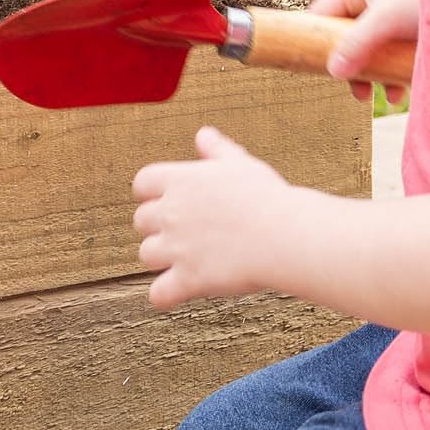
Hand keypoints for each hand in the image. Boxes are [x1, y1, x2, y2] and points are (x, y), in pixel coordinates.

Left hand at [132, 125, 306, 308]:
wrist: (288, 236)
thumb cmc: (269, 199)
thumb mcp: (241, 165)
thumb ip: (217, 150)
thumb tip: (203, 133)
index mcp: (179, 180)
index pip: (142, 184)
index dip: (152, 195)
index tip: (171, 202)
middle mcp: (170, 212)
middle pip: (140, 221)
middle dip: (158, 228)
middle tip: (187, 234)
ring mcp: (177, 247)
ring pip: (147, 255)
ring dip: (163, 260)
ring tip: (189, 260)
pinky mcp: (189, 279)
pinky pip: (158, 294)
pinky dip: (164, 296)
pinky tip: (176, 293)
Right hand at [311, 0, 419, 104]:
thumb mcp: (385, 21)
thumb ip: (355, 45)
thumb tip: (333, 72)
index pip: (324, 10)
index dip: (313, 33)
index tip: (307, 61)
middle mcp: (378, 0)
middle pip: (349, 34)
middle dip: (350, 64)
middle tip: (354, 90)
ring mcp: (399, 16)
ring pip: (374, 48)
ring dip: (374, 74)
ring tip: (381, 97)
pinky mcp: (419, 32)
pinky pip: (396, 55)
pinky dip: (395, 74)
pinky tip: (401, 91)